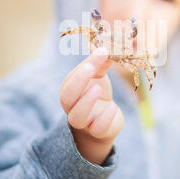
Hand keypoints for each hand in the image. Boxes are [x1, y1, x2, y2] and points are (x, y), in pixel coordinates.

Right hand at [59, 48, 123, 164]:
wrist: (104, 123)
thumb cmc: (97, 94)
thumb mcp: (99, 77)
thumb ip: (101, 63)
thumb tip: (109, 46)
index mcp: (70, 90)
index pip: (71, 79)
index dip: (84, 66)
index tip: (102, 52)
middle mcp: (73, 106)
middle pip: (67, 97)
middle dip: (78, 82)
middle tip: (90, 67)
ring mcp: (84, 121)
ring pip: (77, 117)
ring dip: (86, 102)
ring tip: (98, 89)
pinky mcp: (98, 132)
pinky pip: (97, 128)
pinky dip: (104, 118)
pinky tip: (113, 107)